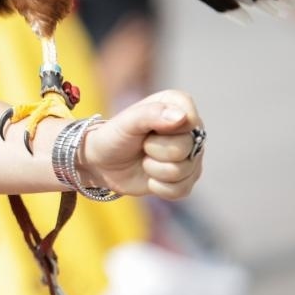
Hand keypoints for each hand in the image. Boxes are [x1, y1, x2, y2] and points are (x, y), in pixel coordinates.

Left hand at [77, 90, 202, 199]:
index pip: (190, 120)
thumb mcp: (127, 121)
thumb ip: (151, 113)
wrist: (102, 163)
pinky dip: (159, 187)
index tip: (147, 128)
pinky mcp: (186, 178)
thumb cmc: (114, 136)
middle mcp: (190, 128)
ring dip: (154, 170)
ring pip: (183, 171)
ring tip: (144, 160)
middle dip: (155, 151)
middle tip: (142, 145)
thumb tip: (182, 118)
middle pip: (187, 147)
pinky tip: (149, 177)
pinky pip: (181, 190)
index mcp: (178, 104)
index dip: (166, 130)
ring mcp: (191, 155)